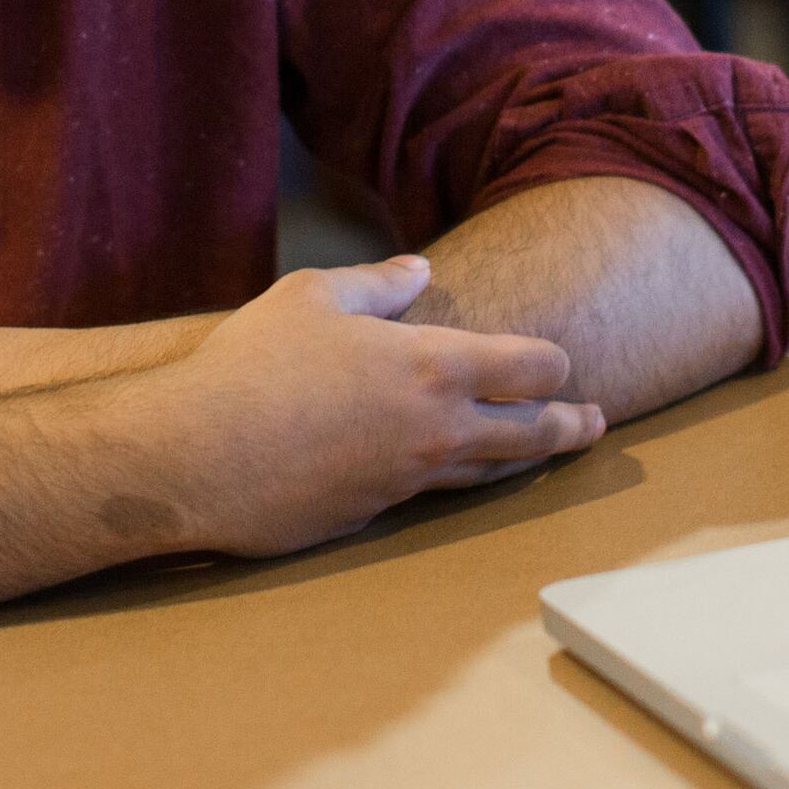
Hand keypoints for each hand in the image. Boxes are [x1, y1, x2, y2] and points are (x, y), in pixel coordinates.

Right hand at [138, 255, 602, 559]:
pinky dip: (445, 481)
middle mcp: (438, 431)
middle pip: (532, 433)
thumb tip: (420, 271)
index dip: (554, 363)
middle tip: (594, 423)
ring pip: (488, 475)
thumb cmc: (251, 365)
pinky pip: (423, 497)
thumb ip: (378, 283)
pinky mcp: (372, 517)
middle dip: (570, 425)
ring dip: (522, 461)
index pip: (534, 367)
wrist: (194, 457)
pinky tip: (439, 473)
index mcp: (435, 367)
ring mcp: (409, 482)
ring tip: (543, 453)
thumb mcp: (312, 296)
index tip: (561, 362)